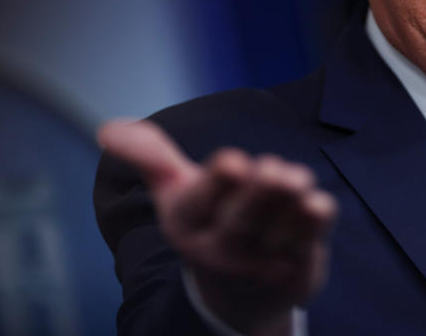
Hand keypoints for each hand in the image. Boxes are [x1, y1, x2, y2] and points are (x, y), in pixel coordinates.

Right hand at [98, 119, 337, 335]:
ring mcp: (261, 263)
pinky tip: (319, 204)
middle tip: (272, 168)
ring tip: (298, 178)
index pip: (200, 204)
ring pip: (278, 232)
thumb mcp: (175, 192)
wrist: (238, 295)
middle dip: (258, 192)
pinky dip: (314, 225)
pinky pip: (307, 246)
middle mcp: (222, 248)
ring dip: (290, 204)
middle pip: (241, 221)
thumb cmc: (206, 224)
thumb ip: (151, 157)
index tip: (234, 160)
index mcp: (187, 224)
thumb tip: (106, 129)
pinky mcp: (297, 271)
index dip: (218, 183)